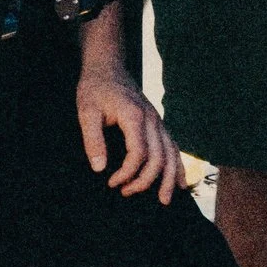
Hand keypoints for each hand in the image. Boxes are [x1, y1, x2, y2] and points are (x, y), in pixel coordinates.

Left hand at [76, 64, 182, 200]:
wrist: (108, 66)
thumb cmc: (95, 88)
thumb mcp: (86, 111)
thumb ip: (93, 139)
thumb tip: (99, 168)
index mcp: (134, 116)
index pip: (139, 153)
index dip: (127, 172)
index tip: (112, 182)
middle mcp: (152, 119)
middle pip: (159, 157)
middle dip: (145, 181)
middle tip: (125, 192)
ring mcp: (158, 121)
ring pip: (171, 153)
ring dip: (169, 178)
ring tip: (164, 200)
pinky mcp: (158, 123)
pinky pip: (173, 146)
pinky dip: (178, 165)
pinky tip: (180, 182)